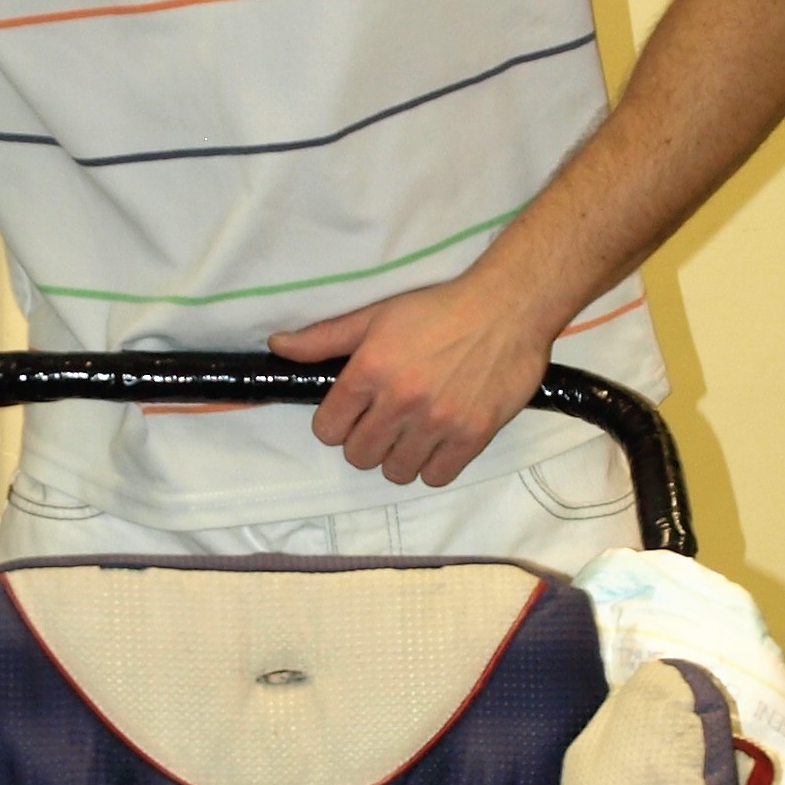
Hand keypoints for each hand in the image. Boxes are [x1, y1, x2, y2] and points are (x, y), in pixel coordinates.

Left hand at [269, 265, 555, 487]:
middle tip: (382, 422)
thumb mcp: (375, 315)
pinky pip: (436, 477)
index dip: (335, 423)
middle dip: (365, 441)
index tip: (352, 413)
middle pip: (359, 456)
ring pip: (396, 471)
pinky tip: (436, 443)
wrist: (506, 308)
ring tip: (410, 433)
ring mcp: (438, 422)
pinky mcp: (472, 436)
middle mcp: (400, 400)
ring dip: (398, 457)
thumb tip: (277, 347)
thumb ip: (323, 338)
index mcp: (370, 370)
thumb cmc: (438, 307)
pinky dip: (432, 466)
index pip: (328, 429)